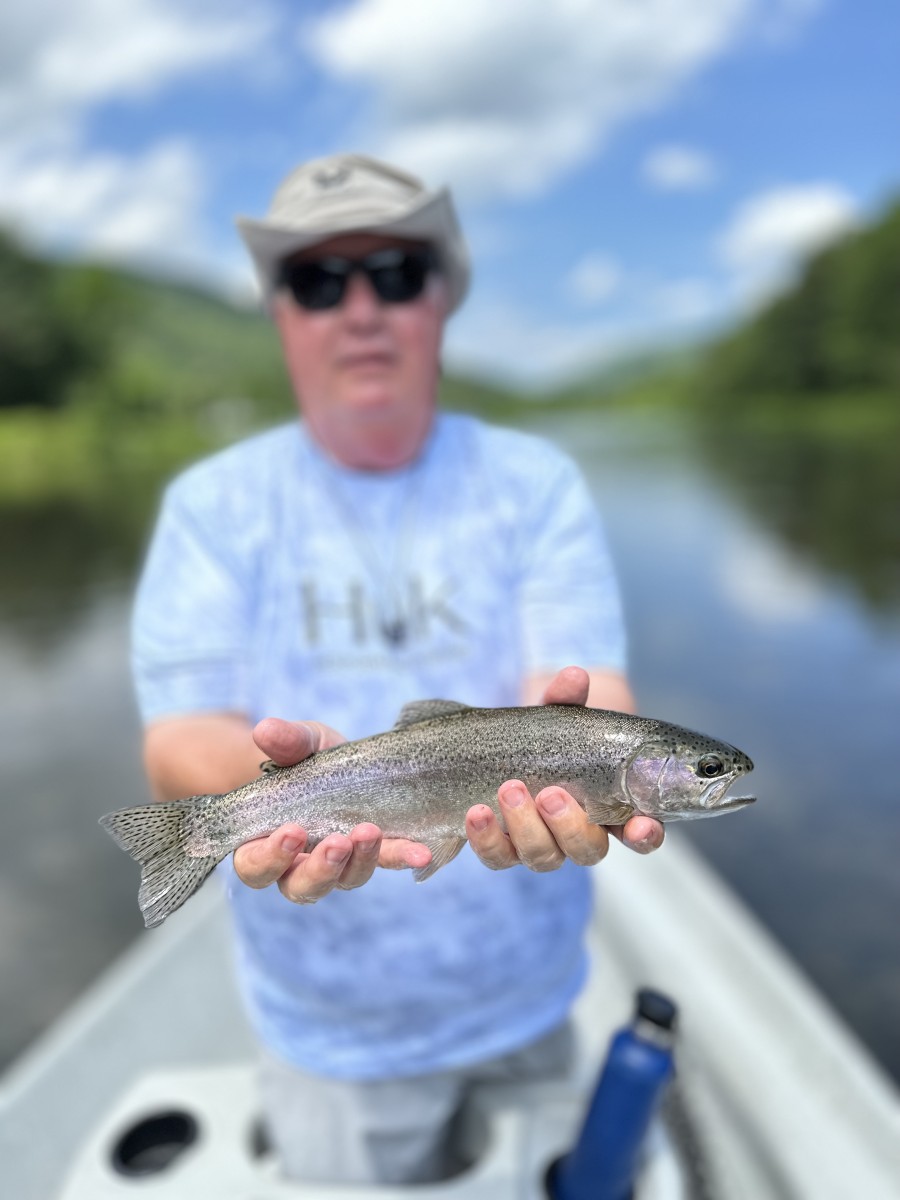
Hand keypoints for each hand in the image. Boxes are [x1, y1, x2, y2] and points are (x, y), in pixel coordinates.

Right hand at [233, 717, 428, 903]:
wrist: (341, 760)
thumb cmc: (306, 759)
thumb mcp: (299, 746)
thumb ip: (285, 742)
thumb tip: (265, 729)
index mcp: (264, 844)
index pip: (255, 866)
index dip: (270, 857)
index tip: (292, 832)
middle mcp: (298, 865)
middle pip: (300, 887)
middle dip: (319, 869)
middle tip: (337, 842)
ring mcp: (339, 865)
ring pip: (344, 881)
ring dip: (359, 862)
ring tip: (370, 832)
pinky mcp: (374, 855)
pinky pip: (387, 862)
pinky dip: (403, 857)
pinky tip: (420, 852)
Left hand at [466, 666, 664, 872]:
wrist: (501, 750)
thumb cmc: (548, 739)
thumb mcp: (557, 716)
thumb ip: (566, 700)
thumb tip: (573, 676)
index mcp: (609, 808)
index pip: (640, 833)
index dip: (644, 834)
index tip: (641, 824)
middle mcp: (579, 835)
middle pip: (588, 850)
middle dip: (570, 826)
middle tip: (551, 794)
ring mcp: (542, 846)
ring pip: (544, 858)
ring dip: (526, 828)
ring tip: (509, 789)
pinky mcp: (504, 850)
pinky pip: (497, 858)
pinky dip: (487, 840)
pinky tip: (477, 813)